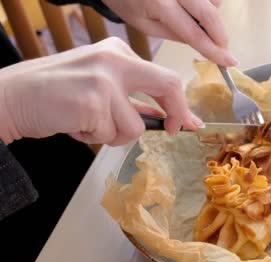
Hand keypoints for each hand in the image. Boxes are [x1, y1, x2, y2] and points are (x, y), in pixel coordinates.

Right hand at [0, 37, 203, 145]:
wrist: (9, 97)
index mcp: (118, 52)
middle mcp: (115, 60)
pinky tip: (74, 124)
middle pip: (168, 85)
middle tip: (174, 131)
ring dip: (113, 135)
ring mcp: (105, 79)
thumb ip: (130, 99)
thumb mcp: (97, 85)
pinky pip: (111, 135)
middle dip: (177, 113)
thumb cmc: (53, 95)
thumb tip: (167, 119)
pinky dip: (94, 138)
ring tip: (86, 123)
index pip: (164, 77)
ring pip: (136, 125)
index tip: (189, 122)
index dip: (180, 103)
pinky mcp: (94, 101)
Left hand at [102, 0, 236, 65]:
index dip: (213, 50)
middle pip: (209, 13)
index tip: (229, 61)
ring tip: (198, 21)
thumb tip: (202, 42)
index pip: (194, 33)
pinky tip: (195, 9)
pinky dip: (209, 3)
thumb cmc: (126, 1)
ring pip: (214, 1)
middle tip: (223, 49)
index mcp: (160, 4)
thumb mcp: (144, 24)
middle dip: (220, 34)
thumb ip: (174, 34)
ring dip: (213, 15)